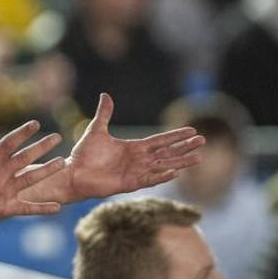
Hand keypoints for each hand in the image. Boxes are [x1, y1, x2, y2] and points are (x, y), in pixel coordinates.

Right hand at [0, 111, 64, 227]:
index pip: (8, 143)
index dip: (23, 133)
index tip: (36, 124)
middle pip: (23, 158)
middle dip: (41, 147)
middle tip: (57, 137)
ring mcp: (1, 192)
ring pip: (28, 180)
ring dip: (46, 171)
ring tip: (62, 163)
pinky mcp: (4, 209)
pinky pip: (26, 208)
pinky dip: (42, 208)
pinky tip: (57, 206)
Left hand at [64, 93, 203, 200]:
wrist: (73, 173)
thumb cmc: (84, 154)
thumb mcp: (96, 130)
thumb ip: (104, 114)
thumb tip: (105, 95)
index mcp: (134, 147)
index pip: (160, 140)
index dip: (176, 135)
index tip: (192, 130)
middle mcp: (138, 160)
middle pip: (168, 152)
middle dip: (185, 147)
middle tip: (204, 140)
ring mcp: (136, 172)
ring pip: (164, 165)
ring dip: (180, 161)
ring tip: (198, 157)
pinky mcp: (129, 183)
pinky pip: (149, 179)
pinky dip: (161, 175)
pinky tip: (175, 172)